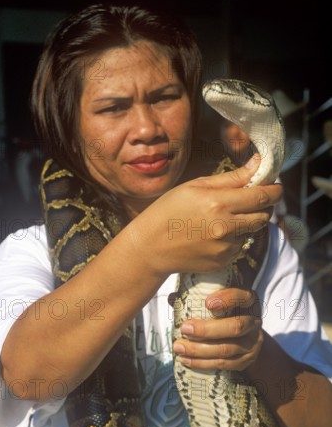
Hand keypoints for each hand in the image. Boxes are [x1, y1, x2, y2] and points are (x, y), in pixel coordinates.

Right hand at [129, 154, 282, 275]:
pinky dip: (232, 240)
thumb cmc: (168, 211)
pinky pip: (238, 247)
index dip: (274, 190)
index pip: (262, 196)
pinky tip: (210, 236)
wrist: (150, 247)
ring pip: (250, 232)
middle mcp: (226, 228)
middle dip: (263, 207)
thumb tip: (258, 164)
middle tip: (250, 201)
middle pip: (263, 216)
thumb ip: (231, 178)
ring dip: (244, 224)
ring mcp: (225, 248)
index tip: (276, 187)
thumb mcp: (195, 186)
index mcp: (219, 204)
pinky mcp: (223, 262)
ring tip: (219, 220)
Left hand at [172, 287, 263, 370]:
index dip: (227, 300)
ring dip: (200, 350)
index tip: (207, 303)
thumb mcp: (217, 300)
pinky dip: (204, 363)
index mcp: (248, 301)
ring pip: (227, 349)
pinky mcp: (247, 360)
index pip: (242, 297)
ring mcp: (253, 343)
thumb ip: (197, 297)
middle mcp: (255, 321)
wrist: (245, 336)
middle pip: (235, 327)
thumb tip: (172, 298)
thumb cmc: (225, 312)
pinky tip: (186, 360)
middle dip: (207, 329)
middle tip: (184, 329)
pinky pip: (225, 364)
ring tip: (179, 347)